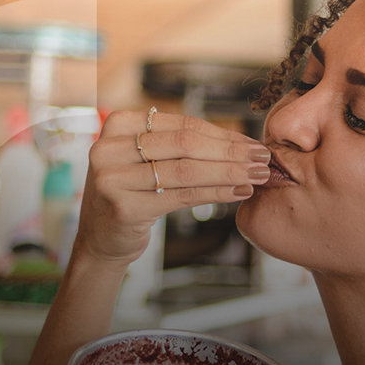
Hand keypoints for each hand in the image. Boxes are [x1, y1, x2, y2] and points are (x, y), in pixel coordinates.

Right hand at [74, 110, 271, 266]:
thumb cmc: (133, 194)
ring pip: (185, 170)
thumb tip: (239, 143)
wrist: (102, 239)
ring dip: (229, 172)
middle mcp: (109, 148)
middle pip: (185, 145)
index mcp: (118, 125)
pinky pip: (180, 196)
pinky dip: (215, 192)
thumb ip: (178, 146)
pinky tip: (238, 192)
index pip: (182, 126)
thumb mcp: (146, 161)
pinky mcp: (123, 208)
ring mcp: (112, 178)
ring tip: (257, 176)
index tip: (252, 144)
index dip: (222, 134)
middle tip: (262, 159)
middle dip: (230, 152)